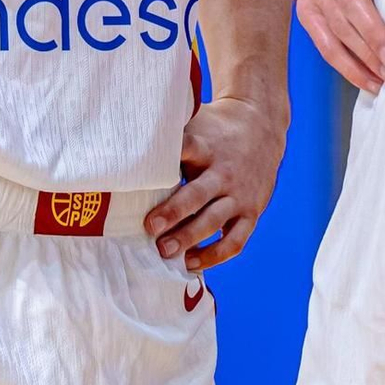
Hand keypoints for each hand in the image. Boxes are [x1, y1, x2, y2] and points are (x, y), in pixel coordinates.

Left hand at [145, 96, 285, 272]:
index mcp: (205, 147)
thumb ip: (167, 134)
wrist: (262, 127)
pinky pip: (235, 240)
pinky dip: (214, 255)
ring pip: (215, 220)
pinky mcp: (251, 212)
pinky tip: (190, 263)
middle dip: (174, 213)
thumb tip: (122, 137)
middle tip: (150, 228)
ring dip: (191, 238)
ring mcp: (239, 194)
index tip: (145, 172)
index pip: (187, 149)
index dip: (169, 159)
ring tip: (165, 252)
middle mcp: (223, 172)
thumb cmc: (214, 130)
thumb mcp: (195, 122)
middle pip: (198, 194)